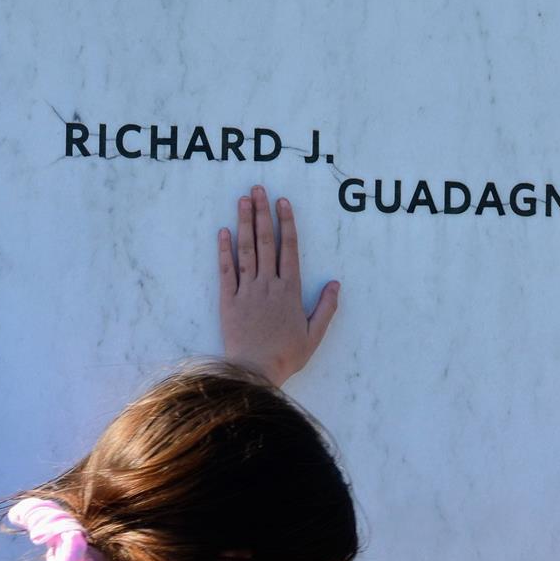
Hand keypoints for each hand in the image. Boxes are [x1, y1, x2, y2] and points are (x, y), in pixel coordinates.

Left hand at [218, 185, 339, 386]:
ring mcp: (247, 291)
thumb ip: (326, 307)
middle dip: (262, 213)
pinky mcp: (228, 301)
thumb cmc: (286, 355)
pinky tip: (223, 232)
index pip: (289, 249)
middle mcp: (268, 285)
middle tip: (258, 189)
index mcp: (290, 291)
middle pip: (266, 242)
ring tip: (242, 200)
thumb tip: (336, 284)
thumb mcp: (314, 334)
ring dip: (244, 223)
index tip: (282, 202)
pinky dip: (225, 250)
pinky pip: (226, 271)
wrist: (254, 371)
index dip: (286, 223)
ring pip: (247, 250)